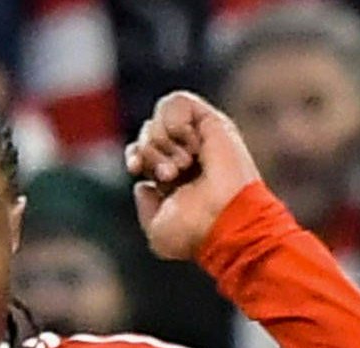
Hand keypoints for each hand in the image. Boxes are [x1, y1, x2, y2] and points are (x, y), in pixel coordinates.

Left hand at [127, 92, 264, 262]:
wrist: (224, 222)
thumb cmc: (196, 233)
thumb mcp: (158, 232)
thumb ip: (145, 209)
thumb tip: (143, 185)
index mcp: (177, 176)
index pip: (142, 149)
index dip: (135, 154)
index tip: (137, 170)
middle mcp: (189, 155)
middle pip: (148, 131)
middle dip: (150, 153)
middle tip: (169, 176)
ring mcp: (202, 138)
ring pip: (160, 116)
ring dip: (162, 140)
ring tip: (182, 164)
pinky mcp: (213, 123)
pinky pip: (178, 101)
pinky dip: (174, 122)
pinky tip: (190, 145)